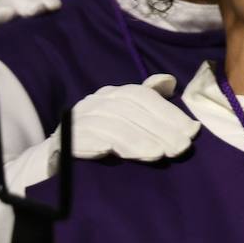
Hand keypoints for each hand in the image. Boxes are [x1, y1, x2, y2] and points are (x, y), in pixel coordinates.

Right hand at [58, 74, 201, 164]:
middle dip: (158, 130)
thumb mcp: (122, 117)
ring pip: (108, 126)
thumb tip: (169, 82)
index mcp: (110, 96)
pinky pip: (78, 139)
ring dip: (134, 140)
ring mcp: (75, 121)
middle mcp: (93, 103)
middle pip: (129, 111)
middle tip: (181, 148)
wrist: (50, 160)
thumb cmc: (96, 139)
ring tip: (158, 155)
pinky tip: (110, 153)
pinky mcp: (59, 141)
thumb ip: (145, 99)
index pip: (141, 96)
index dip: (168, 112)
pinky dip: (94, 144)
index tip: (193, 131)